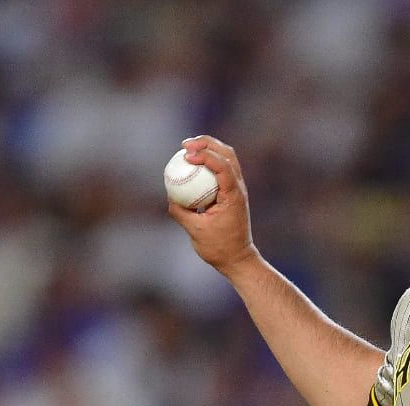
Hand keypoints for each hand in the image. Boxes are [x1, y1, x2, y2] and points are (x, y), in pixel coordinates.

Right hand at [166, 135, 258, 273]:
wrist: (237, 258)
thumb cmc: (219, 247)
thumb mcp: (195, 231)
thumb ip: (181, 213)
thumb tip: (170, 198)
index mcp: (234, 195)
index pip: (223, 167)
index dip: (205, 156)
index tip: (186, 155)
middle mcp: (239, 188)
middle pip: (227, 154)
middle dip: (207, 143)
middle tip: (185, 145)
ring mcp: (237, 189)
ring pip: (227, 158)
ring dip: (209, 148)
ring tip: (188, 148)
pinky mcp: (231, 192)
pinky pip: (221, 170)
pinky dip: (208, 162)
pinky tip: (192, 163)